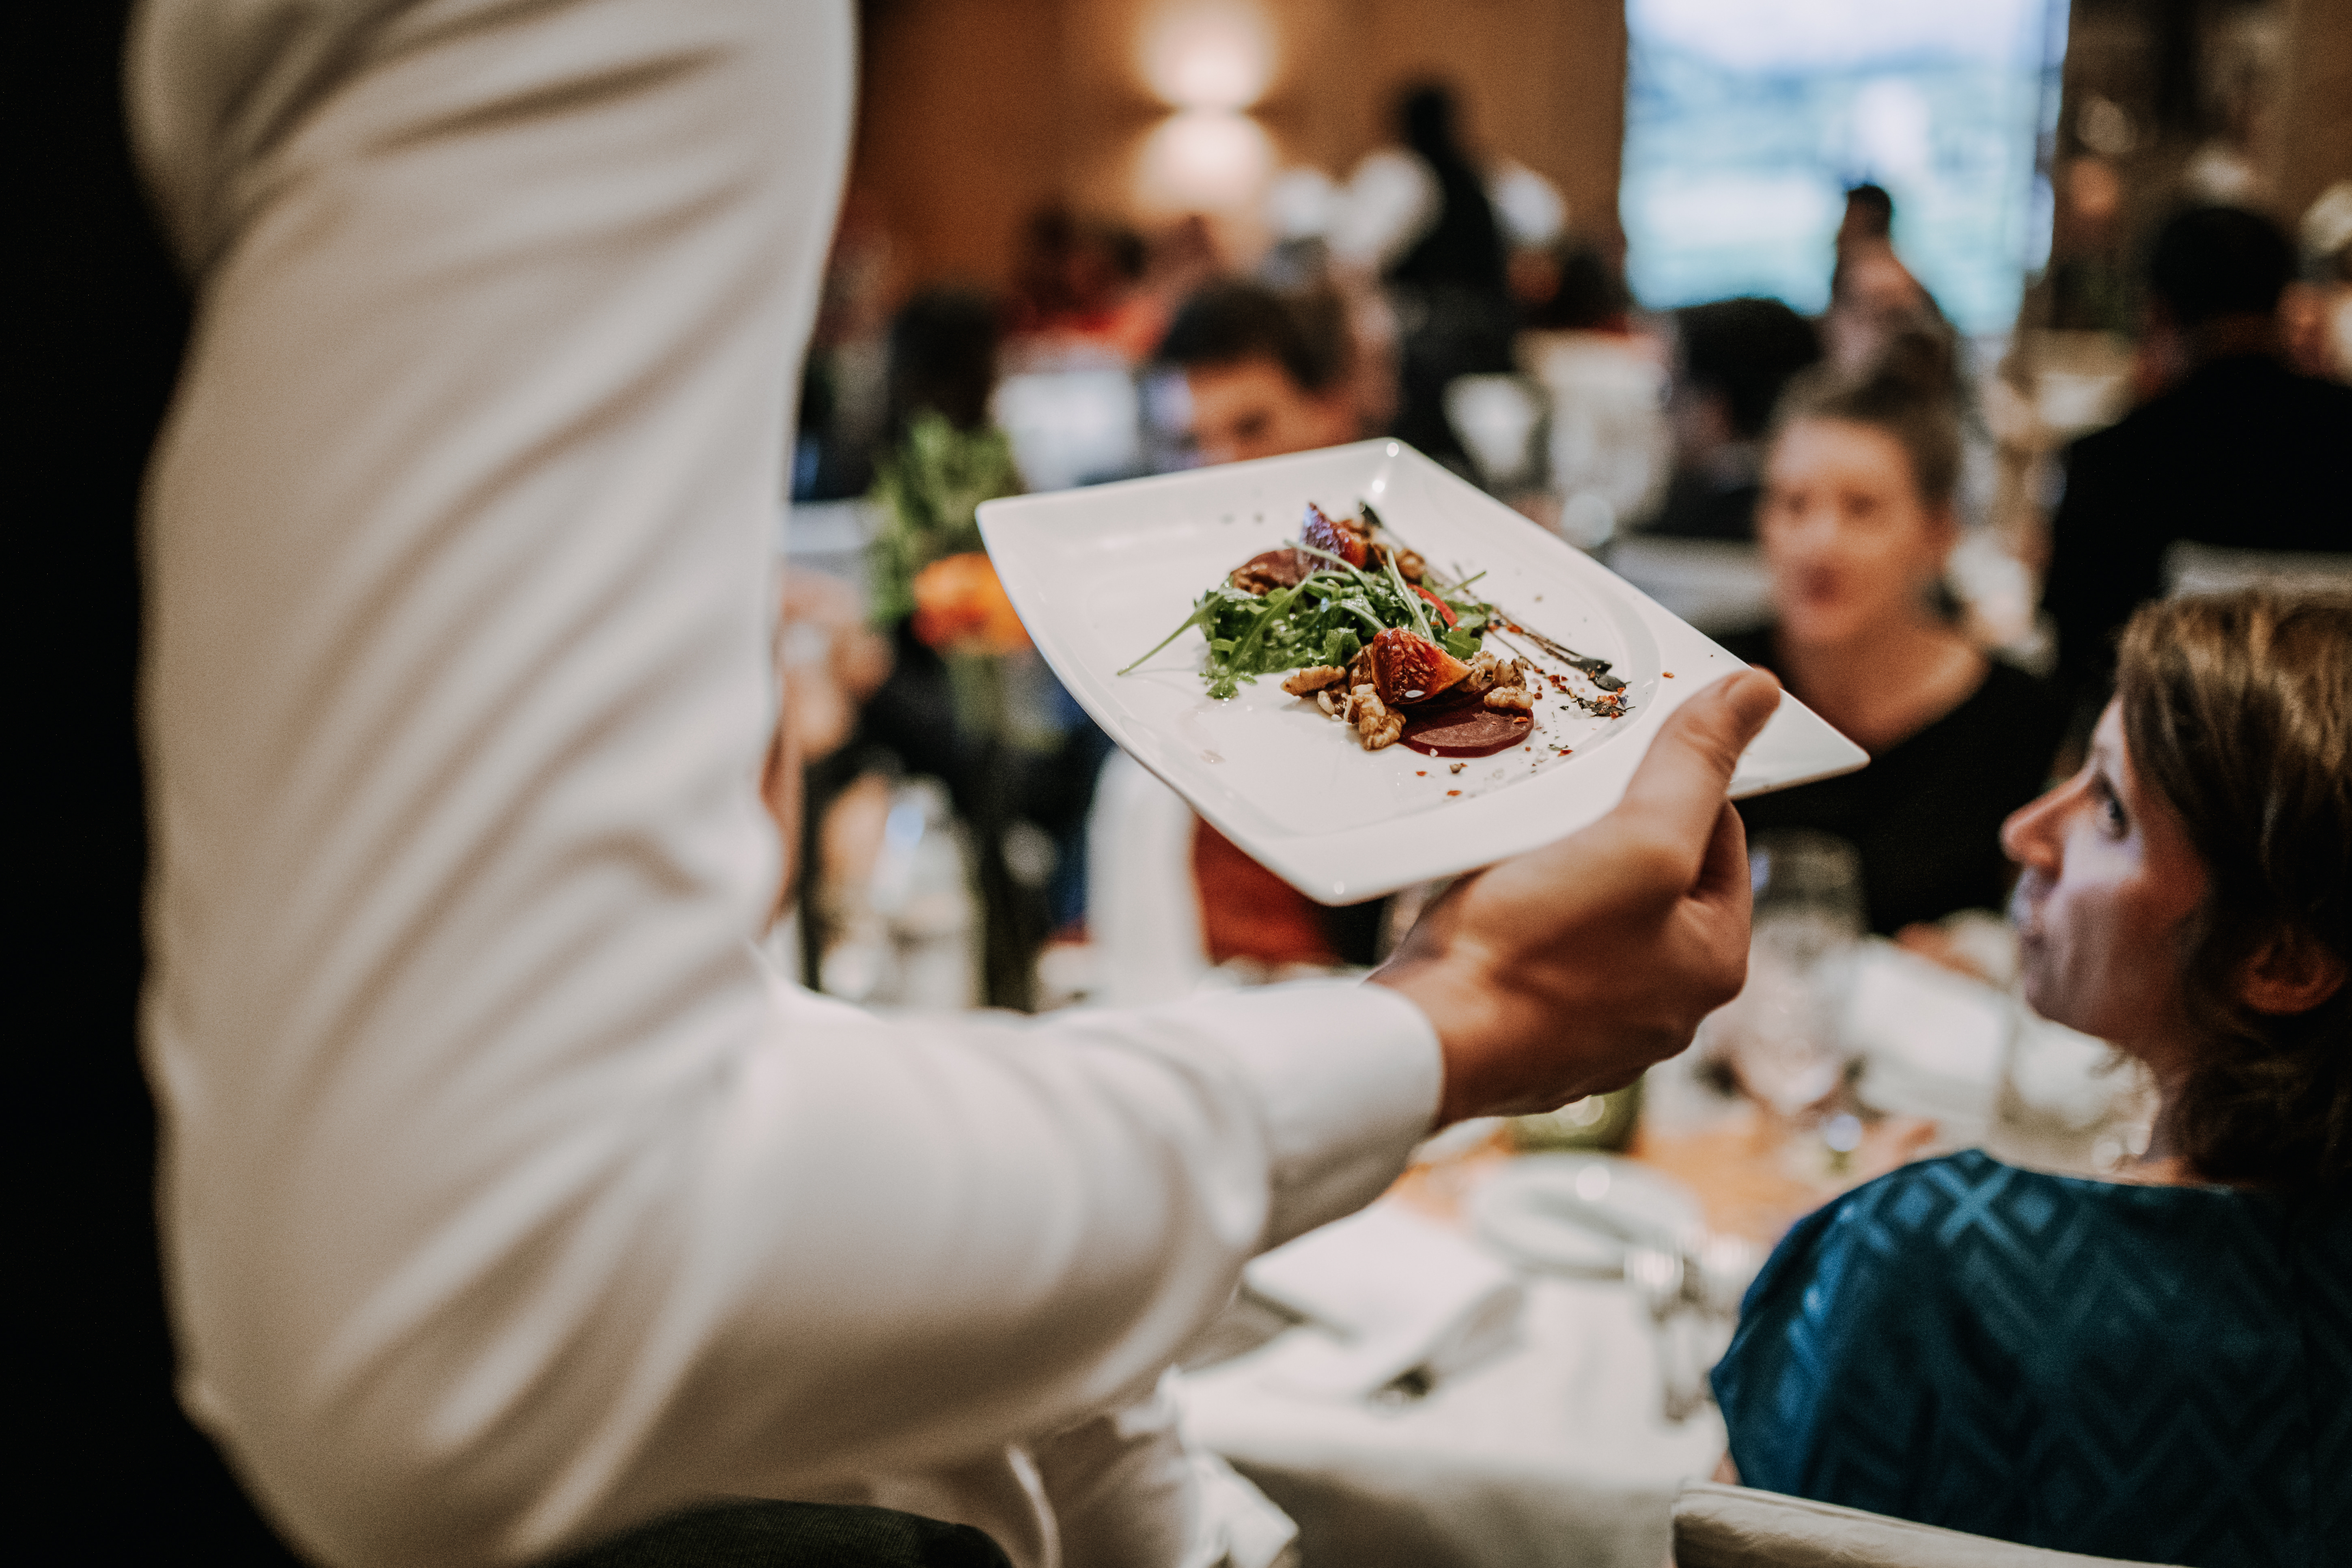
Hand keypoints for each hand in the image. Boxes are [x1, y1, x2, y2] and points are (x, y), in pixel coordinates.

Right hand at [1371, 669, 1781, 1124]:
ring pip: (1595, 919)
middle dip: (1610, 831)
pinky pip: (1541, 958)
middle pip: (1656, 880)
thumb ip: (1696, 766)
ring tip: (1514, 850)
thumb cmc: (1533, 948)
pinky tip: (1486, 910)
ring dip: (1561, 876)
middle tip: (1557, 800)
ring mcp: (1597, 1034)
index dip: (1672, 783)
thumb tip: (1760, 691)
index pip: (1720, 837)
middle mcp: (1668, 1010)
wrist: (1426, 1045)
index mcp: (1714, 963)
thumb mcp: (1638, 838)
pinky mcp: (1532, 1042)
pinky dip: (1520, 925)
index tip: (1617, 759)